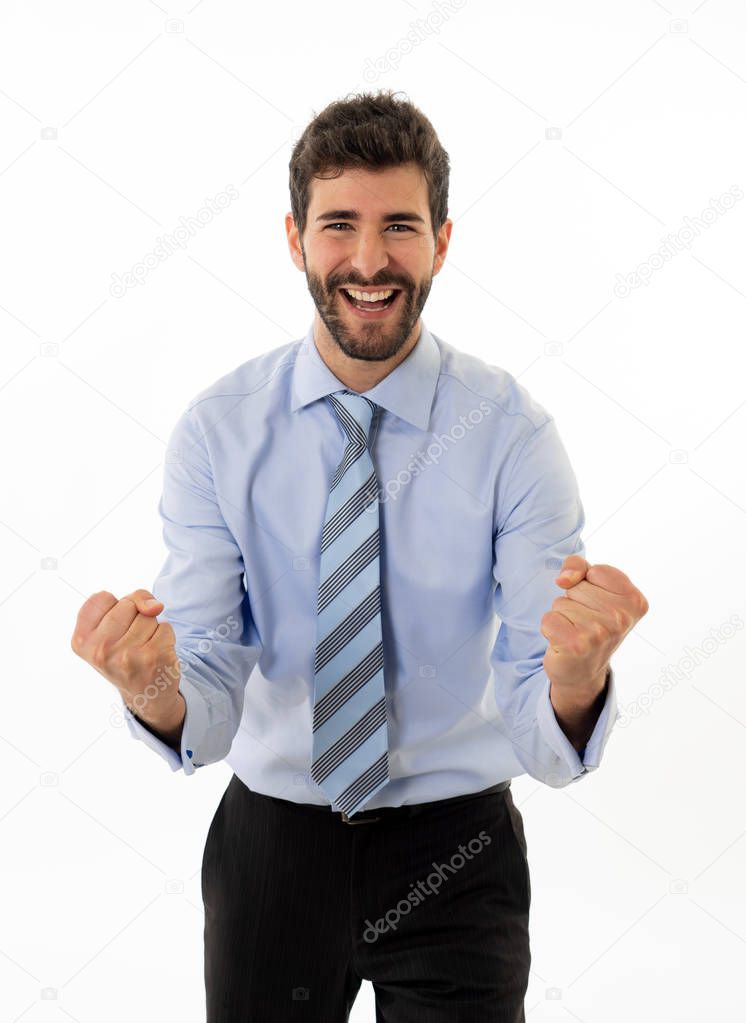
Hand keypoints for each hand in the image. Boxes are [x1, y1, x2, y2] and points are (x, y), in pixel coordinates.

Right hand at [71, 589, 182, 724]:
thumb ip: (130, 601)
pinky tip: (157, 653)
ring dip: (151, 627)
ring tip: (143, 648)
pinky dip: (165, 636)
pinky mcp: (154, 658)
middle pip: (127, 603)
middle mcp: (101, 650)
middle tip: (130, 640)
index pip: (102, 597)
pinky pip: (166, 626)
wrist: (145, 694)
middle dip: (134, 615)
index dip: (114, 607)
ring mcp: (128, 655)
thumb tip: (155, 606)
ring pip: (148, 614)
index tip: (113, 628)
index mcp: (82, 641)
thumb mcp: (111, 628)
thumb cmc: (125, 654)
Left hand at [541, 556, 648, 693]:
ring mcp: (601, 632)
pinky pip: (549, 618)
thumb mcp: (592, 587)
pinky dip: (550, 629)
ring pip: (561, 602)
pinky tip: (564, 643)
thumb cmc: (589, 623)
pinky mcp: (577, 645)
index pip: (594, 570)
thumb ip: (579, 566)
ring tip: (576, 633)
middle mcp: (622, 617)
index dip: (587, 585)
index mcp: (634, 600)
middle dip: (574, 602)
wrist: (582, 671)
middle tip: (585, 623)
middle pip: (575, 587)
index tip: (596, 606)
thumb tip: (563, 579)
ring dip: (562, 616)